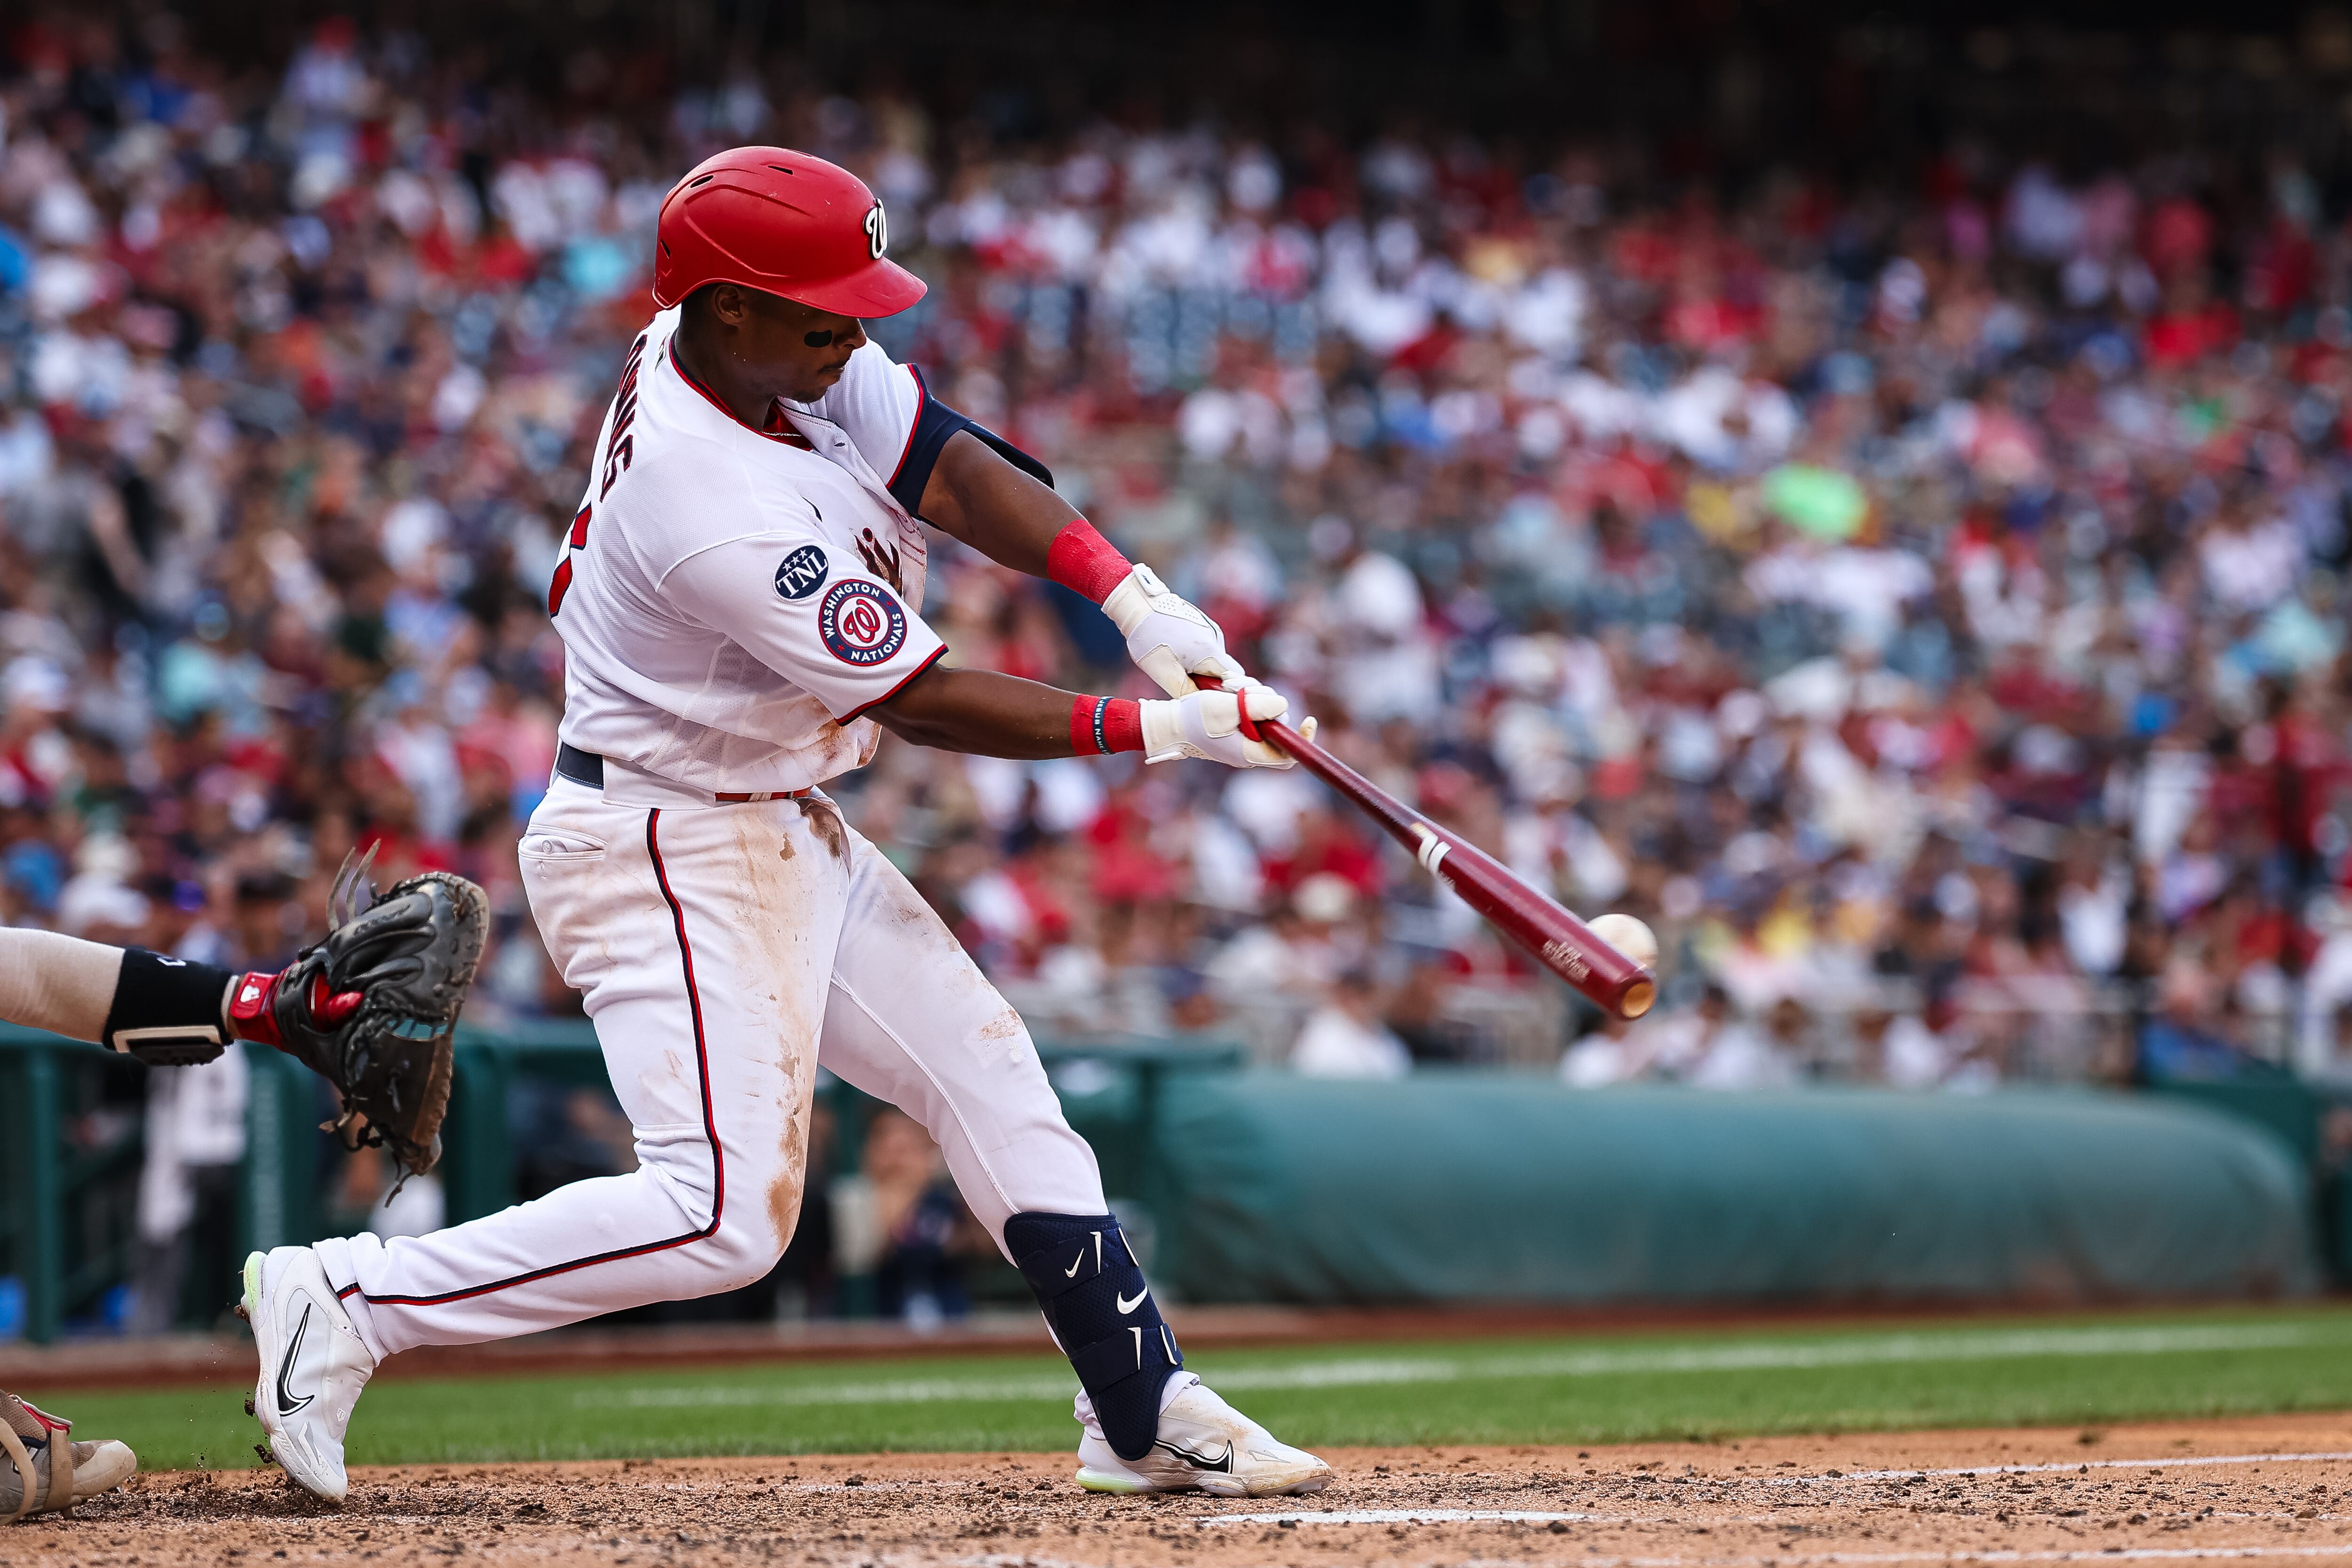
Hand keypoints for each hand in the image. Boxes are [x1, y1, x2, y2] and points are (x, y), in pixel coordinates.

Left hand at [1102, 564, 1246, 696]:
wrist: (1139, 602)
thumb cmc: (1149, 638)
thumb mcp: (1163, 672)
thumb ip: (1186, 692)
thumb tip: (1201, 707)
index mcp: (1209, 652)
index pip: (1236, 678)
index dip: (1228, 692)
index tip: (1212, 699)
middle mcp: (1215, 639)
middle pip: (1226, 670)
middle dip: (1213, 682)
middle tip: (1189, 686)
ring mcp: (1209, 629)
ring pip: (1215, 658)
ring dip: (1202, 668)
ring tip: (1176, 666)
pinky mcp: (1202, 623)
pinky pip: (1207, 647)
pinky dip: (1197, 656)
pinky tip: (1176, 653)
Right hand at [1139, 684, 1295, 768]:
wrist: (1164, 724)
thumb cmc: (1192, 719)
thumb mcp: (1228, 707)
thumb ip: (1258, 707)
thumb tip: (1285, 706)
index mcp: (1249, 754)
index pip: (1288, 755)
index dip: (1302, 739)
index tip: (1308, 719)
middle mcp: (1248, 750)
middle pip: (1277, 727)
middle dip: (1269, 704)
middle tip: (1248, 689)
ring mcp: (1239, 740)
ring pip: (1263, 717)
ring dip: (1254, 696)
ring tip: (1232, 687)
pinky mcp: (1232, 729)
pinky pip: (1249, 714)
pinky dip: (1245, 700)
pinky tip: (1229, 690)